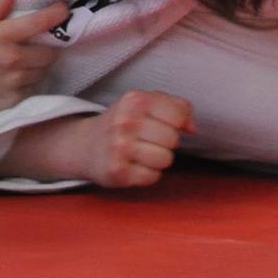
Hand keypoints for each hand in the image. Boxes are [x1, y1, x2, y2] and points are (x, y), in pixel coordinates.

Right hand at [0, 0, 69, 120]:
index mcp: (0, 38)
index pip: (39, 22)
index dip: (56, 13)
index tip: (62, 10)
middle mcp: (13, 60)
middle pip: (51, 51)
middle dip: (48, 44)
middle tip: (37, 40)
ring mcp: (15, 83)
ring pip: (44, 70)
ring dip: (39, 63)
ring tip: (25, 58)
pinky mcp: (15, 101)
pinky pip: (33, 87)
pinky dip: (30, 79)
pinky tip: (15, 76)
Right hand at [0, 89, 194, 187]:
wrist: (84, 145)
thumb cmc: (123, 123)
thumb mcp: (145, 103)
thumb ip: (175, 107)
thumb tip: (192, 128)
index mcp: (134, 100)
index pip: (178, 115)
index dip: (177, 123)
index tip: (162, 124)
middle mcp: (125, 122)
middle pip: (172, 140)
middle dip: (165, 143)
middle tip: (147, 140)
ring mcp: (119, 148)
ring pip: (165, 160)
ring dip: (158, 160)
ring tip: (141, 153)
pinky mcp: (117, 172)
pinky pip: (153, 177)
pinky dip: (147, 174)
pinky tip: (134, 166)